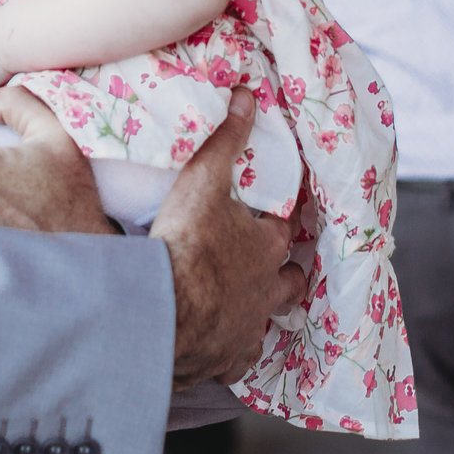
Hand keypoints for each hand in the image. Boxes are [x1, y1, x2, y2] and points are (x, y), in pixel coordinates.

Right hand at [152, 91, 301, 387]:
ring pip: (267, 320)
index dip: (278, 218)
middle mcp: (267, 289)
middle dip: (282, 271)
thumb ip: (225, 138)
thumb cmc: (186, 242)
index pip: (285, 227)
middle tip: (264, 262)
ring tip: (245, 302)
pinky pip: (237, 358)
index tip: (270, 213)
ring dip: (260, 310)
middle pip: (289, 280)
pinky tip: (219, 346)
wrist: (163, 310)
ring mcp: (249, 327)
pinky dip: (231, 351)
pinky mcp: (226, 359)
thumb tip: (247, 95)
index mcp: (268, 247)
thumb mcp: (203, 179)